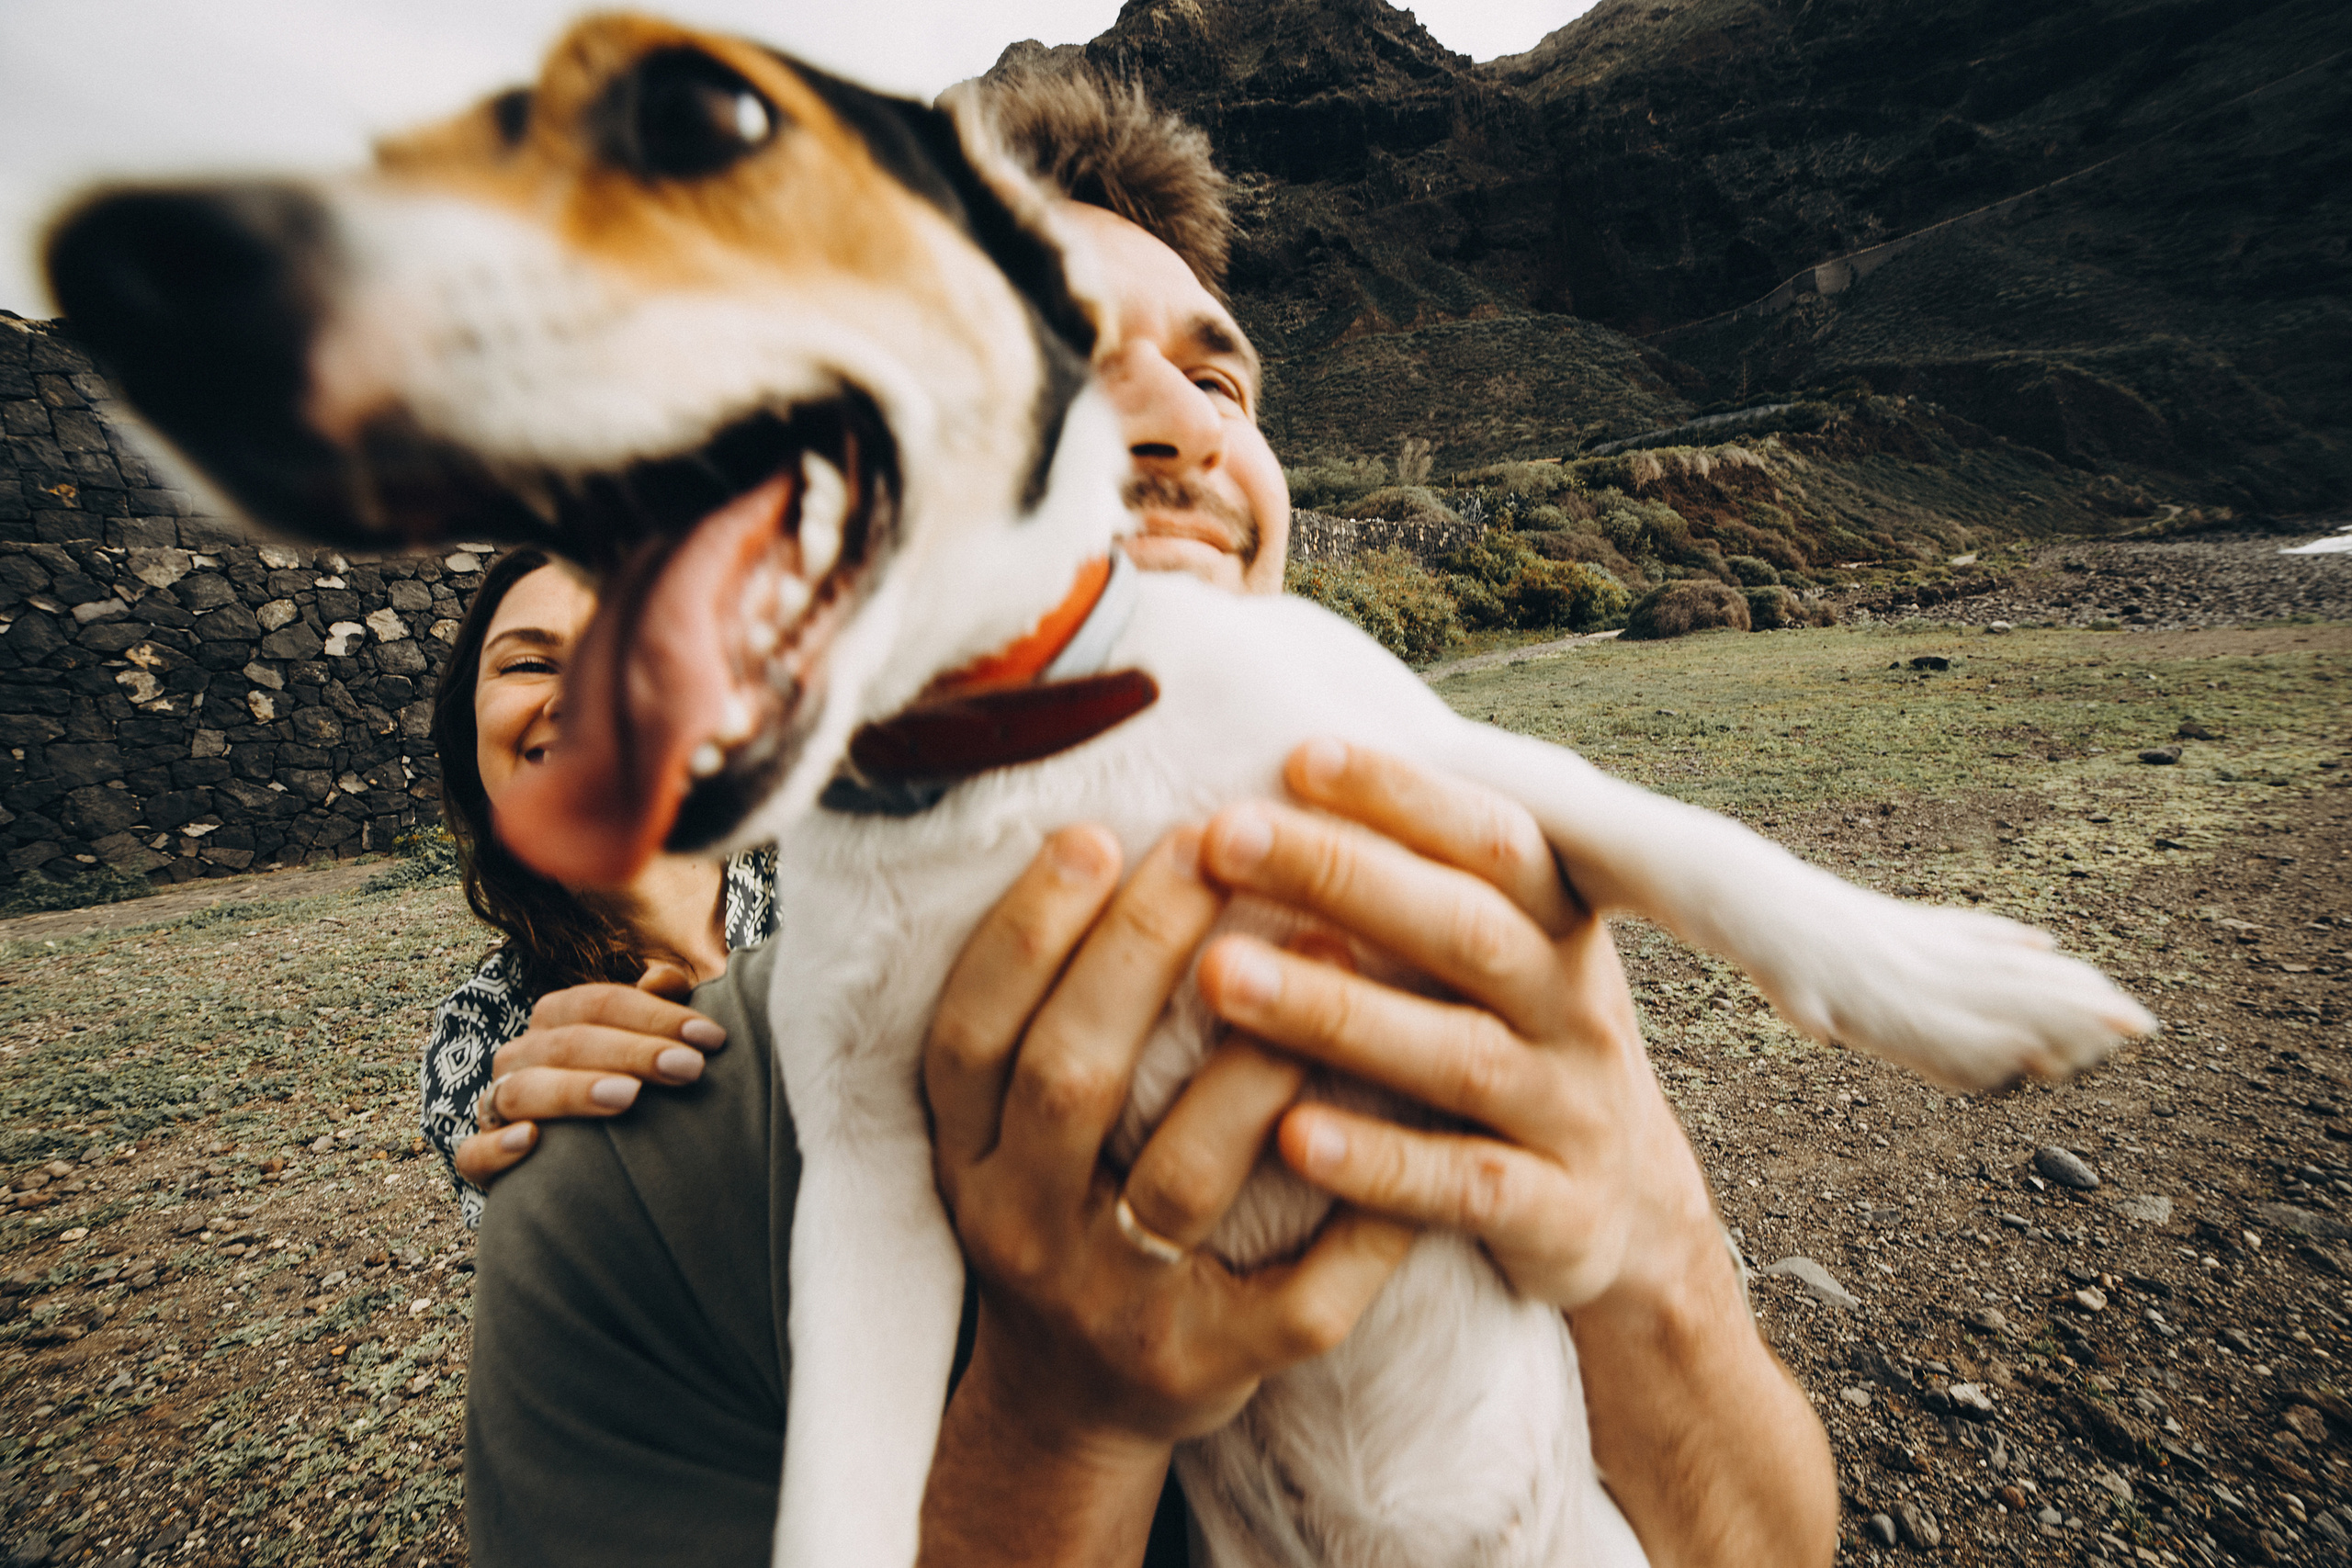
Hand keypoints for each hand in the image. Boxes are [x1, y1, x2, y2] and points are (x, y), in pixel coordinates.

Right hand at [451, 964, 726, 1185]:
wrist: (588, 1169)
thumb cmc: (628, 1089)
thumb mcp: (647, 1045)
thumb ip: (657, 1008)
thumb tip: (665, 978)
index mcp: (556, 1022)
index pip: (599, 1003)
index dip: (657, 1015)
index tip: (712, 1039)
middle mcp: (520, 1057)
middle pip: (568, 1043)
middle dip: (633, 1052)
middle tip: (688, 1069)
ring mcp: (496, 1106)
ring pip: (521, 1090)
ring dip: (574, 1091)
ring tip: (628, 1098)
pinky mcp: (481, 1159)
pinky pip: (473, 1152)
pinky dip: (498, 1146)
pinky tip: (533, 1142)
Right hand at [918, 825, 1412, 1565]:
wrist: (1071, 1406)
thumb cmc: (1065, 1213)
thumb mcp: (1010, 1130)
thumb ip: (1044, 1015)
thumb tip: (1113, 838)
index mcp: (968, 1159)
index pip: (972, 1033)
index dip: (1024, 934)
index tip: (1093, 835)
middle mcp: (1023, 1228)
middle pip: (1071, 1078)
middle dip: (1141, 953)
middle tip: (1218, 848)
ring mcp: (1116, 1306)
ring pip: (1183, 1176)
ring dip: (1256, 1059)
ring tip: (1329, 949)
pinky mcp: (1213, 1368)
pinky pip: (1300, 1295)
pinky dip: (1360, 1218)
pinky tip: (1414, 1124)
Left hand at [1193, 738, 1718, 1311]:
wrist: (1631, 1211)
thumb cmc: (1514, 1048)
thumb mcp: (1502, 958)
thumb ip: (1423, 880)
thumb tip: (1290, 764)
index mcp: (1559, 926)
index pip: (1491, 838)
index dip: (1403, 794)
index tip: (1297, 755)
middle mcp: (1574, 1007)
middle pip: (1466, 929)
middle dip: (1343, 876)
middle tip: (1222, 837)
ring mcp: (1571, 1111)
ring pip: (1456, 1056)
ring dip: (1335, 1012)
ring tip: (1221, 976)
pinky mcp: (1558, 1215)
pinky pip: (1464, 1186)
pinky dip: (1379, 1162)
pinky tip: (1290, 1137)